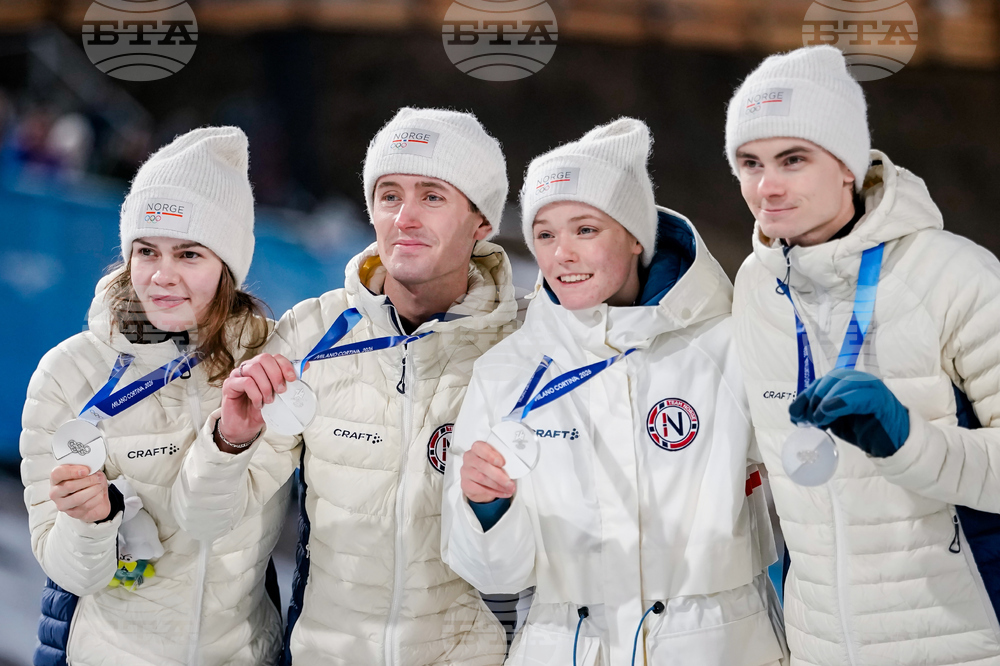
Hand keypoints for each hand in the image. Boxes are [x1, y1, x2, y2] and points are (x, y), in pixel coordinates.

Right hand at [49, 464, 110, 522]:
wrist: (97, 499)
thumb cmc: (89, 483)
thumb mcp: (89, 472)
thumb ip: (86, 468)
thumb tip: (91, 468)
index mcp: (56, 479)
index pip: (57, 473)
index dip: (72, 471)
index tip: (86, 470)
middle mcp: (55, 492)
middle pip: (69, 486)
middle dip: (87, 480)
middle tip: (97, 478)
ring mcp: (62, 504)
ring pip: (78, 498)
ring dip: (93, 490)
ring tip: (99, 485)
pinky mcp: (72, 513)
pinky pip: (86, 505)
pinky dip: (96, 498)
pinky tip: (99, 494)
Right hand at [219, 354, 298, 444]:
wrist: (245, 426)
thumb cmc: (261, 409)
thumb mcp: (278, 396)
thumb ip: (288, 380)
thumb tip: (305, 366)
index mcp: (263, 367)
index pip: (274, 357)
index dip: (285, 365)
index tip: (292, 379)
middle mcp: (250, 367)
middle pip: (264, 358)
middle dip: (276, 374)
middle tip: (281, 391)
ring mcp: (238, 374)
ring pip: (254, 369)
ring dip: (266, 386)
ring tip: (269, 400)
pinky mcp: (229, 384)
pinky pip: (245, 382)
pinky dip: (255, 394)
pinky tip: (258, 404)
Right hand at [461, 441, 515, 503]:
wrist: (479, 481)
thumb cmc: (489, 466)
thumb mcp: (495, 460)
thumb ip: (500, 460)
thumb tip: (512, 466)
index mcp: (477, 448)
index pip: (479, 448)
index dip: (490, 455)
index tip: (502, 463)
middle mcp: (469, 459)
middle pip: (482, 466)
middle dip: (498, 476)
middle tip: (509, 482)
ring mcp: (466, 471)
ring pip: (482, 478)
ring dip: (498, 485)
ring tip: (509, 488)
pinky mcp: (466, 484)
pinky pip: (480, 489)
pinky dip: (494, 492)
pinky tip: (502, 492)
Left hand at [789, 368, 909, 457]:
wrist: (891, 444)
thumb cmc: (863, 429)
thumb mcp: (834, 420)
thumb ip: (818, 413)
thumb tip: (794, 414)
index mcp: (847, 382)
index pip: (821, 382)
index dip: (804, 397)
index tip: (794, 415)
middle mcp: (859, 379)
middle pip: (830, 379)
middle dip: (813, 399)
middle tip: (807, 420)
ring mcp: (871, 386)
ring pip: (842, 383)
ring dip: (824, 402)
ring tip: (819, 420)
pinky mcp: (879, 398)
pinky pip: (856, 395)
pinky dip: (838, 403)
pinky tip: (828, 414)